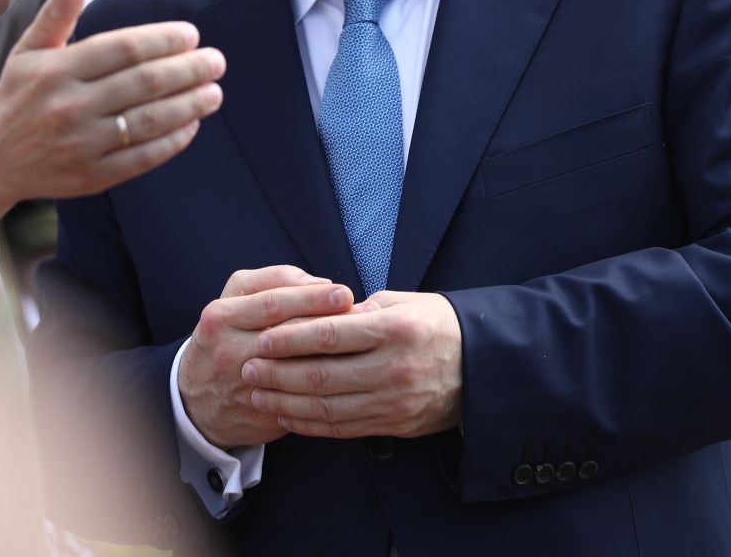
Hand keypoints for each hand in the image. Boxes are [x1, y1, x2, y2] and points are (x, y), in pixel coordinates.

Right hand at [0, 0, 224, 226]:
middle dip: (187, 70)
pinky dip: (172, 141)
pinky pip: (142, 157)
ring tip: (214, 92)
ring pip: (148, 121)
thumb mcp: (29, 51)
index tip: (191, 35)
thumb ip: (57, 15)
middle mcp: (69, 106)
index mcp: (57, 70)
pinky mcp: (91, 177)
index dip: (163, 40)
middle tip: (216, 61)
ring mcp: (81, 145)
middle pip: (143, 83)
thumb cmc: (18, 95)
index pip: (123, 49)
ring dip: (189, 105)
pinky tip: (192, 125)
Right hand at [179, 266, 354, 448]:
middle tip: (363, 317)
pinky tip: (351, 376)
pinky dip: (328, 387)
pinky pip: (301, 399)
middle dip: (329, 325)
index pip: (273, 303)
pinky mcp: (261, 413)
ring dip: (334, 357)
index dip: (312, 298)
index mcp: (222, 317)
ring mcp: (245, 386)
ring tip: (364, 345)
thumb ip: (273, 280)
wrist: (196, 399)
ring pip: (298, 370)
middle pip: (288, 336)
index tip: (344, 293)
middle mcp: (230, 351)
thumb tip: (318, 281)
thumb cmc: (226, 336)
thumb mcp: (235, 298)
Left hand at [242, 290, 463, 439]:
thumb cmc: (438, 324)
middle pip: (322, 376)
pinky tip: (287, 415)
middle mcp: (394, 368)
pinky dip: (310, 423)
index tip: (262, 338)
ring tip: (257, 393)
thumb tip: (314, 316)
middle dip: (277, 374)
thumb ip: (360, 310)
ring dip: (285, 402)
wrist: (483, 367)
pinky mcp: (394, 424)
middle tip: (246, 368)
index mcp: (395, 330)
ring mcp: (394, 401)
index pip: (330, 335)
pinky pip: (343, 428)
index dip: (290, 338)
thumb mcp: (406, 303)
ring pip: (327, 407)